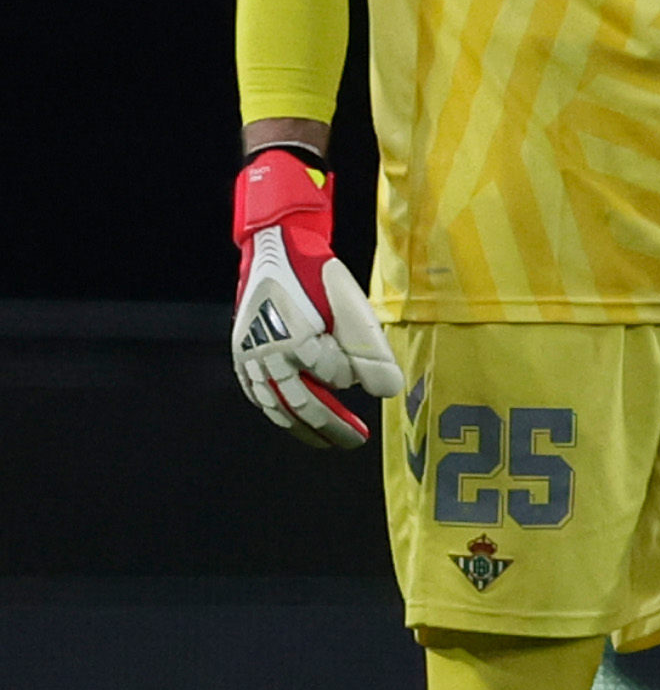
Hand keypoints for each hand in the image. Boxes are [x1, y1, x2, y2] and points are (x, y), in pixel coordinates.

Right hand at [230, 147, 401, 446]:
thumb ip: (370, 350)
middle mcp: (268, 354)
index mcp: (297, 340)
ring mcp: (250, 357)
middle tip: (356, 441)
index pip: (334, 377)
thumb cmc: (319, 275)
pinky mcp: (241, 355)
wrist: (276, 247)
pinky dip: (276, 412)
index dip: (353, 376)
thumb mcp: (353, 306)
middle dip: (332, 427)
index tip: (367, 373)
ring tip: (328, 442)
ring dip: (303, 429)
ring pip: (276, 406)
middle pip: (303, 404)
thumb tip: (387, 392)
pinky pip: (257, 395)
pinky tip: (293, 422)